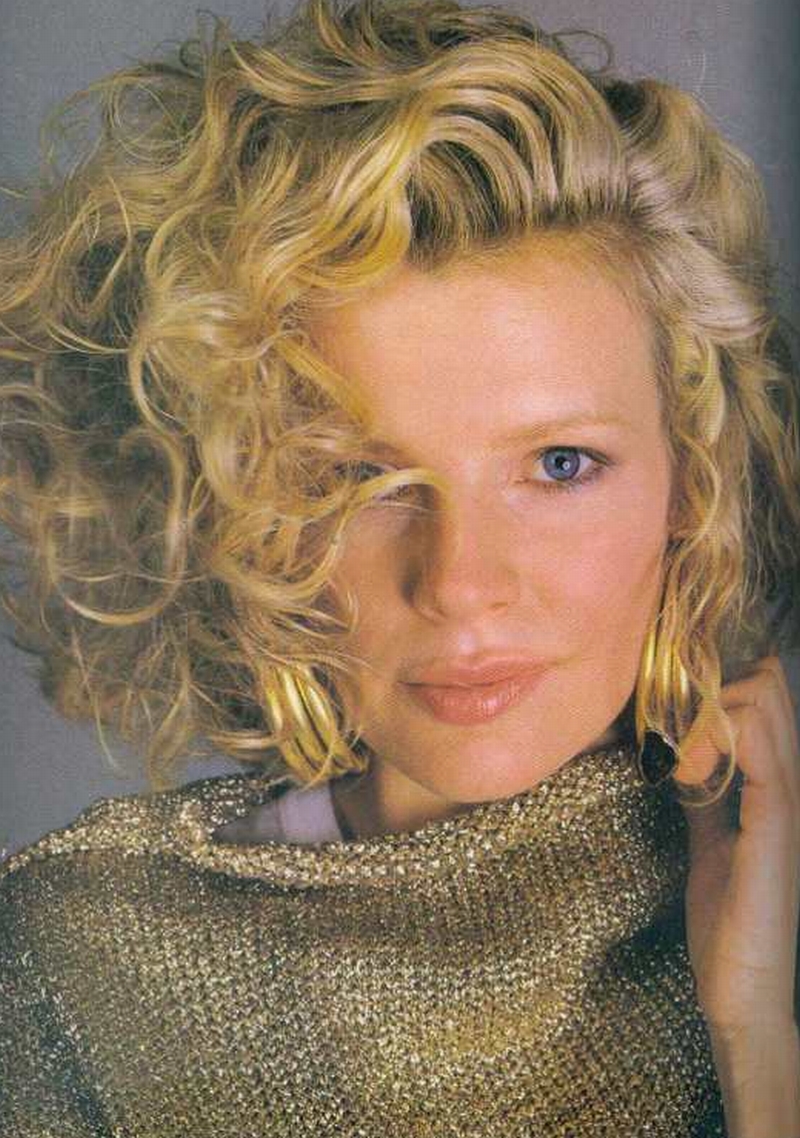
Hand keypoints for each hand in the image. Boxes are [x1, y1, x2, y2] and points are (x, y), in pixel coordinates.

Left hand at [677, 655, 799, 1038]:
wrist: (746, 993)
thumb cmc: (730, 923)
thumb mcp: (709, 840)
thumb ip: (704, 795)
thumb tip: (680, 755)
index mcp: (775, 784)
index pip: (763, 695)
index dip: (719, 681)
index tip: (671, 709)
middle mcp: (790, 783)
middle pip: (765, 686)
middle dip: (708, 687)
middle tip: (668, 729)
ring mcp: (788, 801)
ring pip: (762, 704)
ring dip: (706, 712)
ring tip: (675, 755)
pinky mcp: (776, 824)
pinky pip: (758, 754)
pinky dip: (714, 742)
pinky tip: (685, 769)